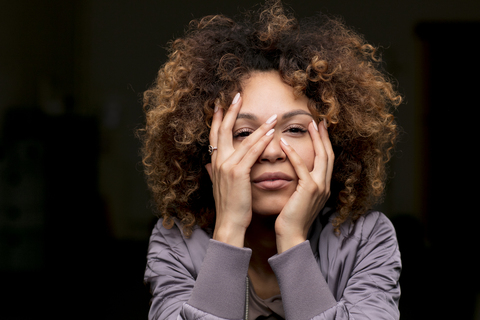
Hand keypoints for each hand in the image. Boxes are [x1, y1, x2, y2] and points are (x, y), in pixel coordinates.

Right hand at [206, 93, 277, 246]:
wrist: (229, 223)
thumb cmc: (230, 205)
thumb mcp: (220, 185)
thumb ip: (216, 171)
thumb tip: (211, 164)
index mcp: (216, 162)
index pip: (215, 135)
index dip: (218, 118)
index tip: (222, 103)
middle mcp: (219, 161)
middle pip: (223, 130)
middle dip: (231, 111)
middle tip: (238, 95)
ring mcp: (228, 166)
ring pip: (244, 140)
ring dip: (258, 127)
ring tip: (270, 116)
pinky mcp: (239, 173)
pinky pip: (252, 153)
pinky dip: (261, 141)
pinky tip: (270, 133)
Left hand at [274, 120, 333, 252]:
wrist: (291, 236)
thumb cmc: (290, 219)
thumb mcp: (298, 198)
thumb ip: (298, 184)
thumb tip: (291, 172)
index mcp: (323, 187)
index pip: (326, 159)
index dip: (324, 143)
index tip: (319, 128)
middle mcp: (325, 185)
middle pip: (328, 154)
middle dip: (324, 136)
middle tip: (318, 120)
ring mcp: (319, 187)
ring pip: (322, 157)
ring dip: (315, 139)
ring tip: (309, 124)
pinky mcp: (309, 190)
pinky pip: (302, 168)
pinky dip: (293, 154)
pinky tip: (284, 143)